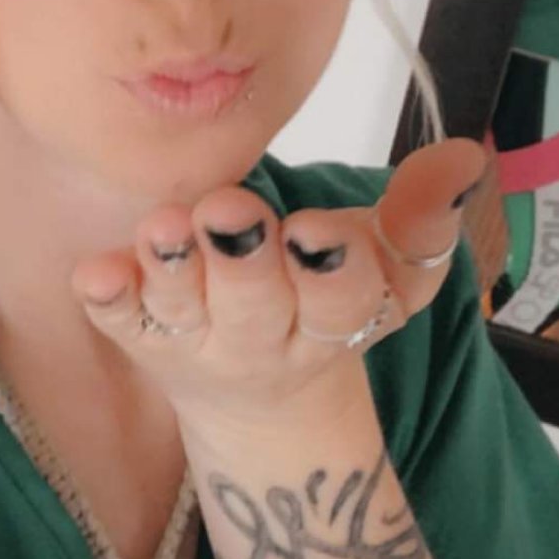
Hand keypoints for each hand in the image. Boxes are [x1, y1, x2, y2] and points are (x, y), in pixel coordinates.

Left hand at [69, 138, 486, 445]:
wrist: (260, 402)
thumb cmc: (325, 304)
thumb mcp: (391, 276)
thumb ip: (422, 221)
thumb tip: (465, 156)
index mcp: (334, 320)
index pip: (342, 300)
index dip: (331, 268)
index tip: (316, 230)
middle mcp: (261, 338)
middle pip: (254, 304)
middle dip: (242, 261)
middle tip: (229, 214)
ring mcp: (196, 340)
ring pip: (181, 309)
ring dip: (170, 267)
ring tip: (163, 227)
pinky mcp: (142, 335)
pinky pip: (120, 321)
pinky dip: (108, 298)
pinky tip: (93, 271)